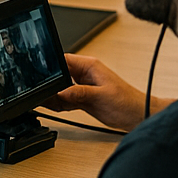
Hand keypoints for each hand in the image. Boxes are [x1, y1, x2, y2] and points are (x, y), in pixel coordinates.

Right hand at [40, 53, 168, 131]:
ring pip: (60, 88)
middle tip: (40, 91)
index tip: (38, 72)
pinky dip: (58, 103)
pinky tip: (52, 106)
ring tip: (44, 100)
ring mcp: (83, 87)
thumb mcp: (100, 96)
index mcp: (90, 66)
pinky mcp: (83, 99)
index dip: (50, 64)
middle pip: (58, 74)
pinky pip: (65, 99)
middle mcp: (85, 75)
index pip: (63, 60)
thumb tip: (59, 92)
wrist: (138, 117)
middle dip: (48, 82)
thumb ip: (78, 93)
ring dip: (53, 95)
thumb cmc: (127, 102)